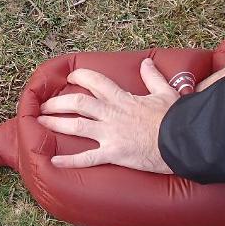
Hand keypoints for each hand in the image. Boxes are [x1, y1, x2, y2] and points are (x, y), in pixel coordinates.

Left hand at [37, 58, 178, 172]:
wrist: (184, 141)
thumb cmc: (175, 118)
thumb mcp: (165, 92)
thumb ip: (153, 77)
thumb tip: (146, 63)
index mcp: (122, 98)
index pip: (95, 81)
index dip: (80, 77)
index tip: (70, 78)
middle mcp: (112, 114)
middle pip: (77, 103)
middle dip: (57, 103)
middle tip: (45, 106)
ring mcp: (111, 134)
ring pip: (76, 126)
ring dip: (56, 124)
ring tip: (40, 123)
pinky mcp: (114, 153)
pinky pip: (87, 158)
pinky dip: (69, 161)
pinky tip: (53, 161)